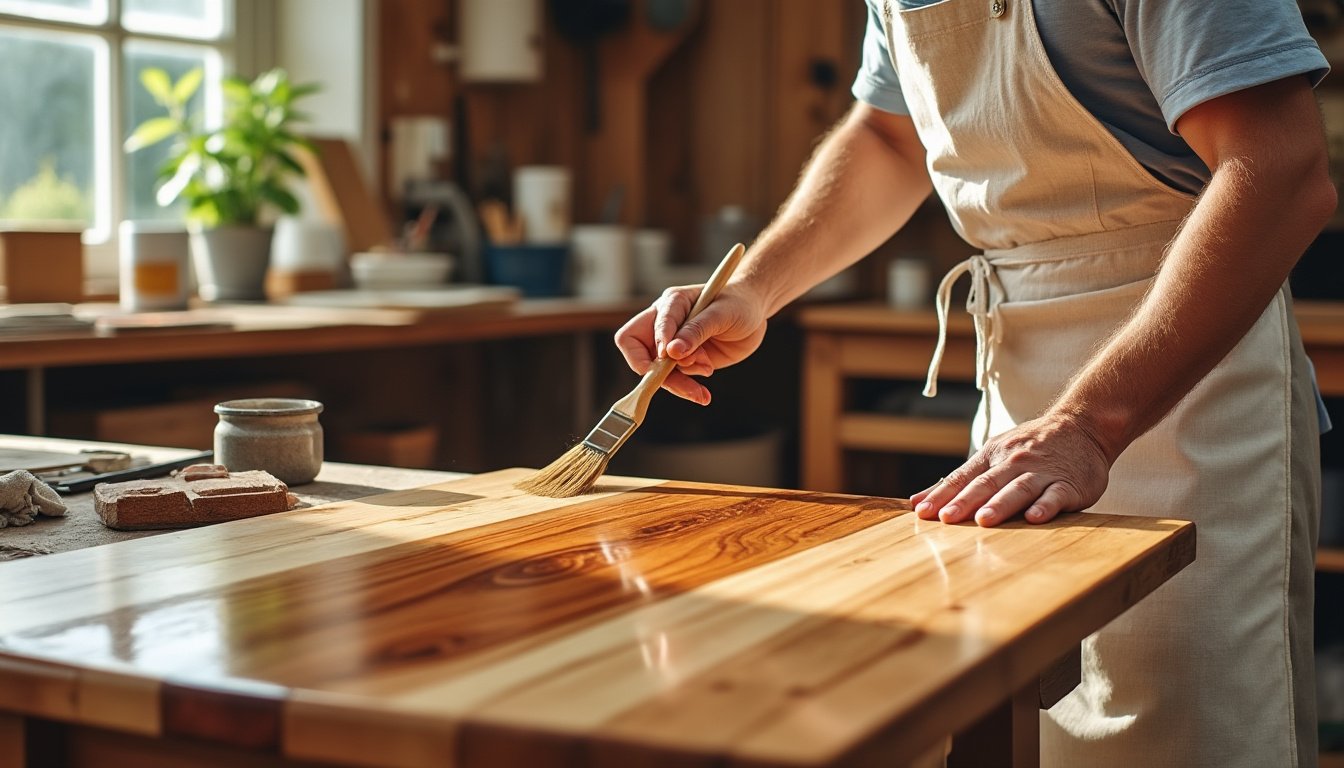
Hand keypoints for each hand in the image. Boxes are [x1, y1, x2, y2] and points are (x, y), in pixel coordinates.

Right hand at [614, 282, 767, 403]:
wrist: (755, 314)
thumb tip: (671, 352)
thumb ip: (696, 330)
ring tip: (708, 372)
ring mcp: (673, 345)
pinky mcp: (684, 362)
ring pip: (659, 373)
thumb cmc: (738, 303)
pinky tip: (704, 393)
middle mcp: (664, 325)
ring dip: (680, 382)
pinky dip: (689, 389)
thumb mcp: (721, 314)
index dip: (651, 345)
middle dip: (659, 373)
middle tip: (685, 385)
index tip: (668, 357)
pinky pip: (676, 381)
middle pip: (640, 355)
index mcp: (670, 305)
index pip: (638, 330)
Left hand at [910, 411, 1112, 526]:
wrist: (1083, 426)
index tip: (921, 512)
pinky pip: (1056, 495)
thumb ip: (959, 480)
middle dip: (965, 502)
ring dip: (1000, 504)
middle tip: (945, 519)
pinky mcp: (1069, 484)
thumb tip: (917, 501)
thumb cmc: (1030, 447)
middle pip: (986, 483)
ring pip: (1019, 488)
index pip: (962, 477)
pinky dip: (1045, 505)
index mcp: (992, 456)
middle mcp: (1014, 462)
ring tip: (984, 520)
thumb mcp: (993, 454)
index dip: (942, 495)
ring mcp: (1042, 472)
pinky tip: (1035, 518)